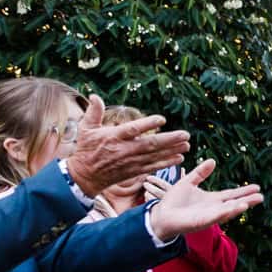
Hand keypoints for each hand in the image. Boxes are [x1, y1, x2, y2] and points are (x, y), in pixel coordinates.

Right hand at [64, 95, 189, 196]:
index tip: (162, 119)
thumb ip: (93, 112)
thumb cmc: (86, 149)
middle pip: (150, 144)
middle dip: (169, 140)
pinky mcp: (134, 171)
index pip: (133, 129)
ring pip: (155, 156)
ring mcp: (131, 161)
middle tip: (185, 135)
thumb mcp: (86, 129)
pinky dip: (166, 163)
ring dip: (172, 151)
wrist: (84, 176)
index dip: (147, 124)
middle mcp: (125, 150)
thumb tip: (94, 95)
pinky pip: (153, 167)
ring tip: (187, 145)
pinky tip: (179, 158)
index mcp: (114, 137)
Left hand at [145, 160, 262, 239]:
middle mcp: (213, 209)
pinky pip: (216, 217)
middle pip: (234, 204)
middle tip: (261, 197)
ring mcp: (208, 216)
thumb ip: (200, 173)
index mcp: (211, 199)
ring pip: (228, 211)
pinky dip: (226, 213)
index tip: (257, 187)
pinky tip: (235, 208)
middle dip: (248, 200)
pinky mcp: (201, 222)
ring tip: (251, 202)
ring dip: (239, 207)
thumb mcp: (187, 182)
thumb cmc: (172, 201)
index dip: (244, 191)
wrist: (160, 215)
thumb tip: (213, 160)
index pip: (231, 195)